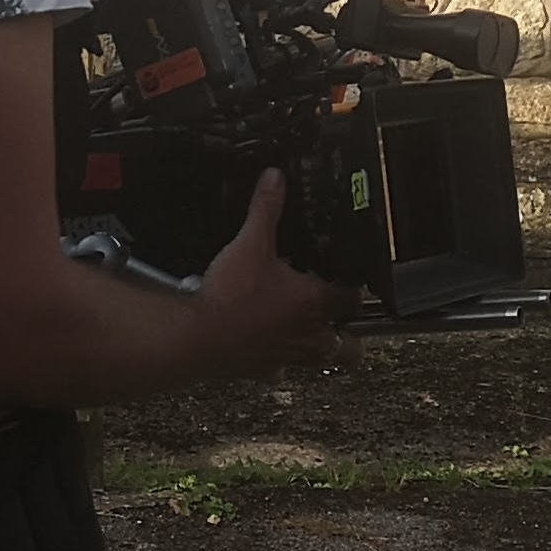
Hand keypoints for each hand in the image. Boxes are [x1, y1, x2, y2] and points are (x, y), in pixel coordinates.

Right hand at [191, 169, 347, 379]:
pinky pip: (280, 370)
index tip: (348, 276)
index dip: (354, 285)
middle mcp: (309, 335)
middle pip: (351, 346)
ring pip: (320, 362)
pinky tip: (267, 345)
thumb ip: (266, 209)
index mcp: (315, 303)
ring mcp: (288, 357)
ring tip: (309, 331)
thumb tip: (275, 179)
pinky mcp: (262, 371)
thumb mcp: (250, 242)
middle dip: (351, 334)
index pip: (353, 297)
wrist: (196, 337)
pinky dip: (279, 361)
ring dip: (320, 348)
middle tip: (341, 317)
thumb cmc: (230, 296)